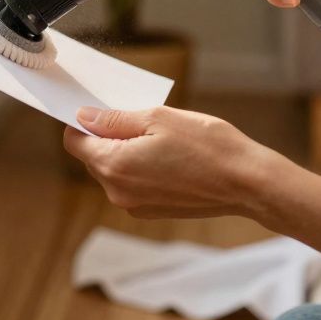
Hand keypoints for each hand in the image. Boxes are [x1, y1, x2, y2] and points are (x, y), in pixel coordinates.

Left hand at [62, 105, 285, 219]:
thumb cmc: (207, 146)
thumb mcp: (157, 118)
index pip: (74, 142)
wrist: (246, 182)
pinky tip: (168, 156)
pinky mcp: (151, 211)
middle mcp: (118, 191)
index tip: (101, 108)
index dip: (82, 122)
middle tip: (141, 118)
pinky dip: (141, 167)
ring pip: (114, 170)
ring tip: (161, 137)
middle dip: (108, 136)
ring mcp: (134, 205)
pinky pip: (132, 183)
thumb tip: (83, 117)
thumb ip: (115, 120)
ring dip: (126, 151)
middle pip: (93, 157)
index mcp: (114, 165)